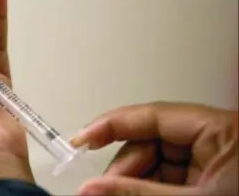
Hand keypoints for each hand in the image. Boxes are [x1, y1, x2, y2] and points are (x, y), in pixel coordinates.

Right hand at [71, 102, 237, 195]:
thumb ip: (138, 194)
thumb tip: (93, 188)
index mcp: (220, 130)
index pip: (152, 114)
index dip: (111, 124)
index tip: (82, 139)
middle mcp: (214, 138)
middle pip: (150, 140)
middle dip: (123, 166)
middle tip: (100, 190)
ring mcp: (209, 158)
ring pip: (154, 160)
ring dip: (132, 180)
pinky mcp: (207, 177)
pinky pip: (166, 175)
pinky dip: (147, 188)